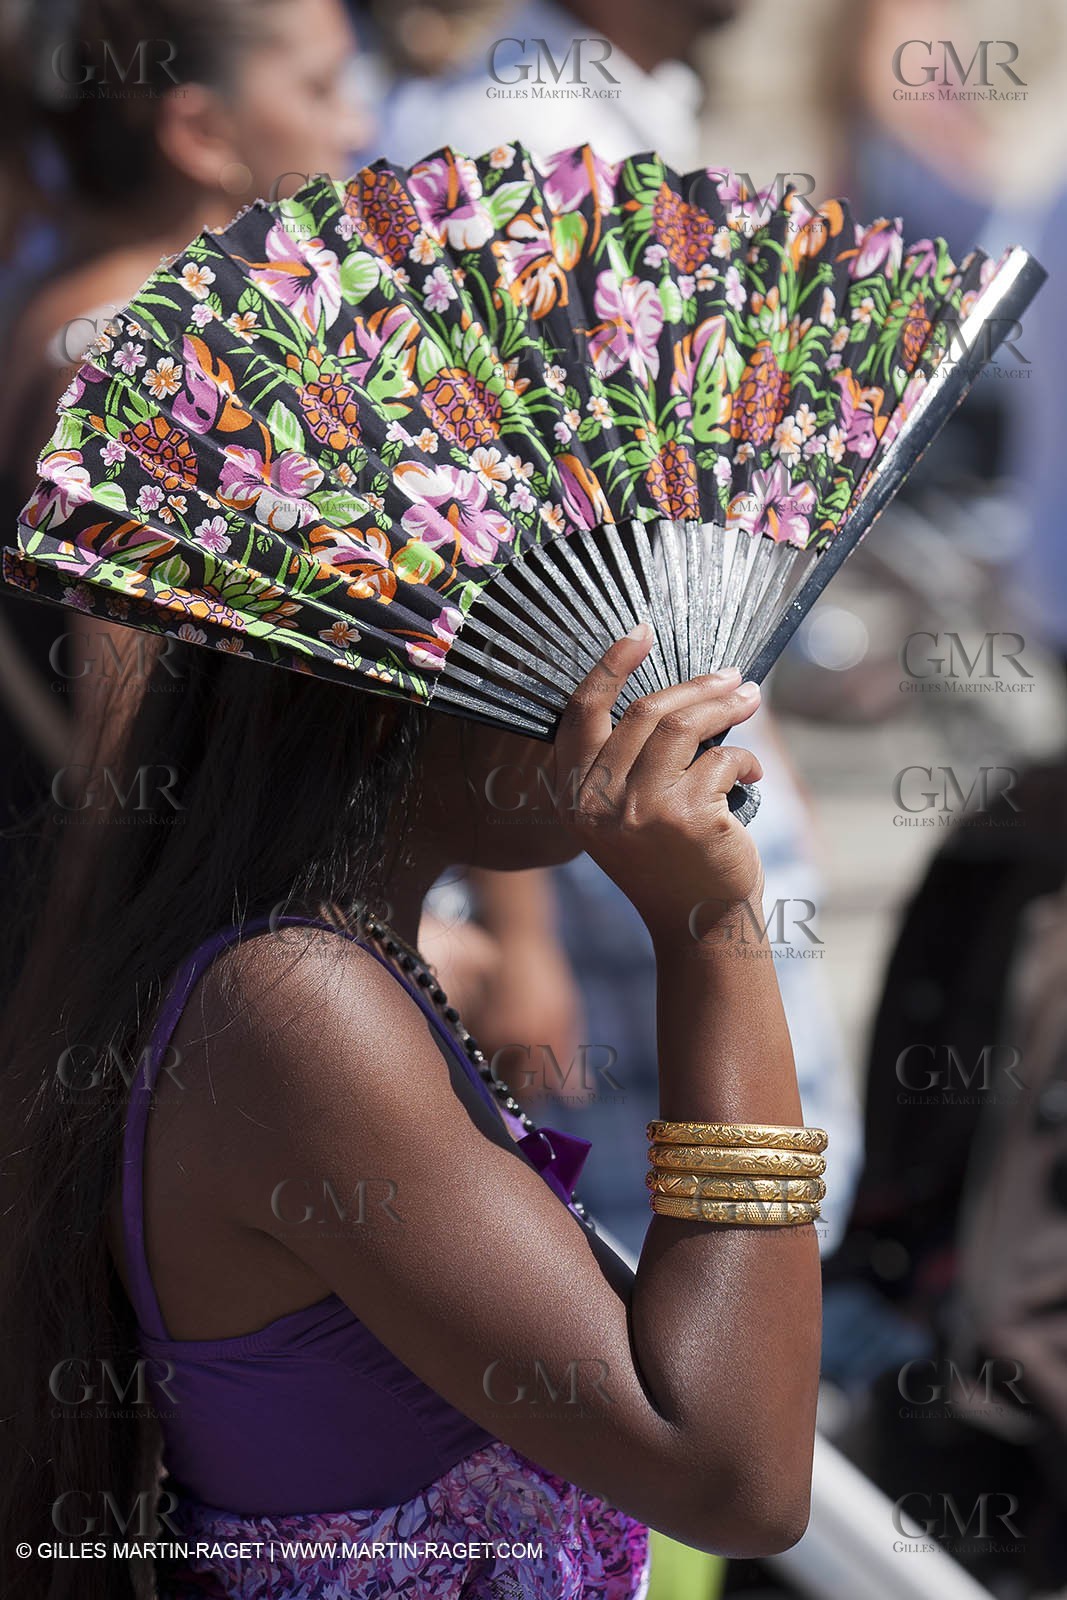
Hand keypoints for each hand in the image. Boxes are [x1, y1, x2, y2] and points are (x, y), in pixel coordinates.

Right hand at [550, 625, 764, 942]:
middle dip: (696, 687)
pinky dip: (746, 759)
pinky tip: (752, 774)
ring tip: (750, 700)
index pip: (580, 713)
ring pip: (683, 727)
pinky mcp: (687, 817)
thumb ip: (628, 761)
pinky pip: (722, 759)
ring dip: (725, 706)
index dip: (610, 666)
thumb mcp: (625, 813)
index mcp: (573, 796)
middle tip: (732, 677)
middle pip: (644, 713)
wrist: (699, 925)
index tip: (641, 633)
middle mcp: (597, 802)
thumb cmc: (668, 861)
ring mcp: (640, 810)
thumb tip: (678, 690)